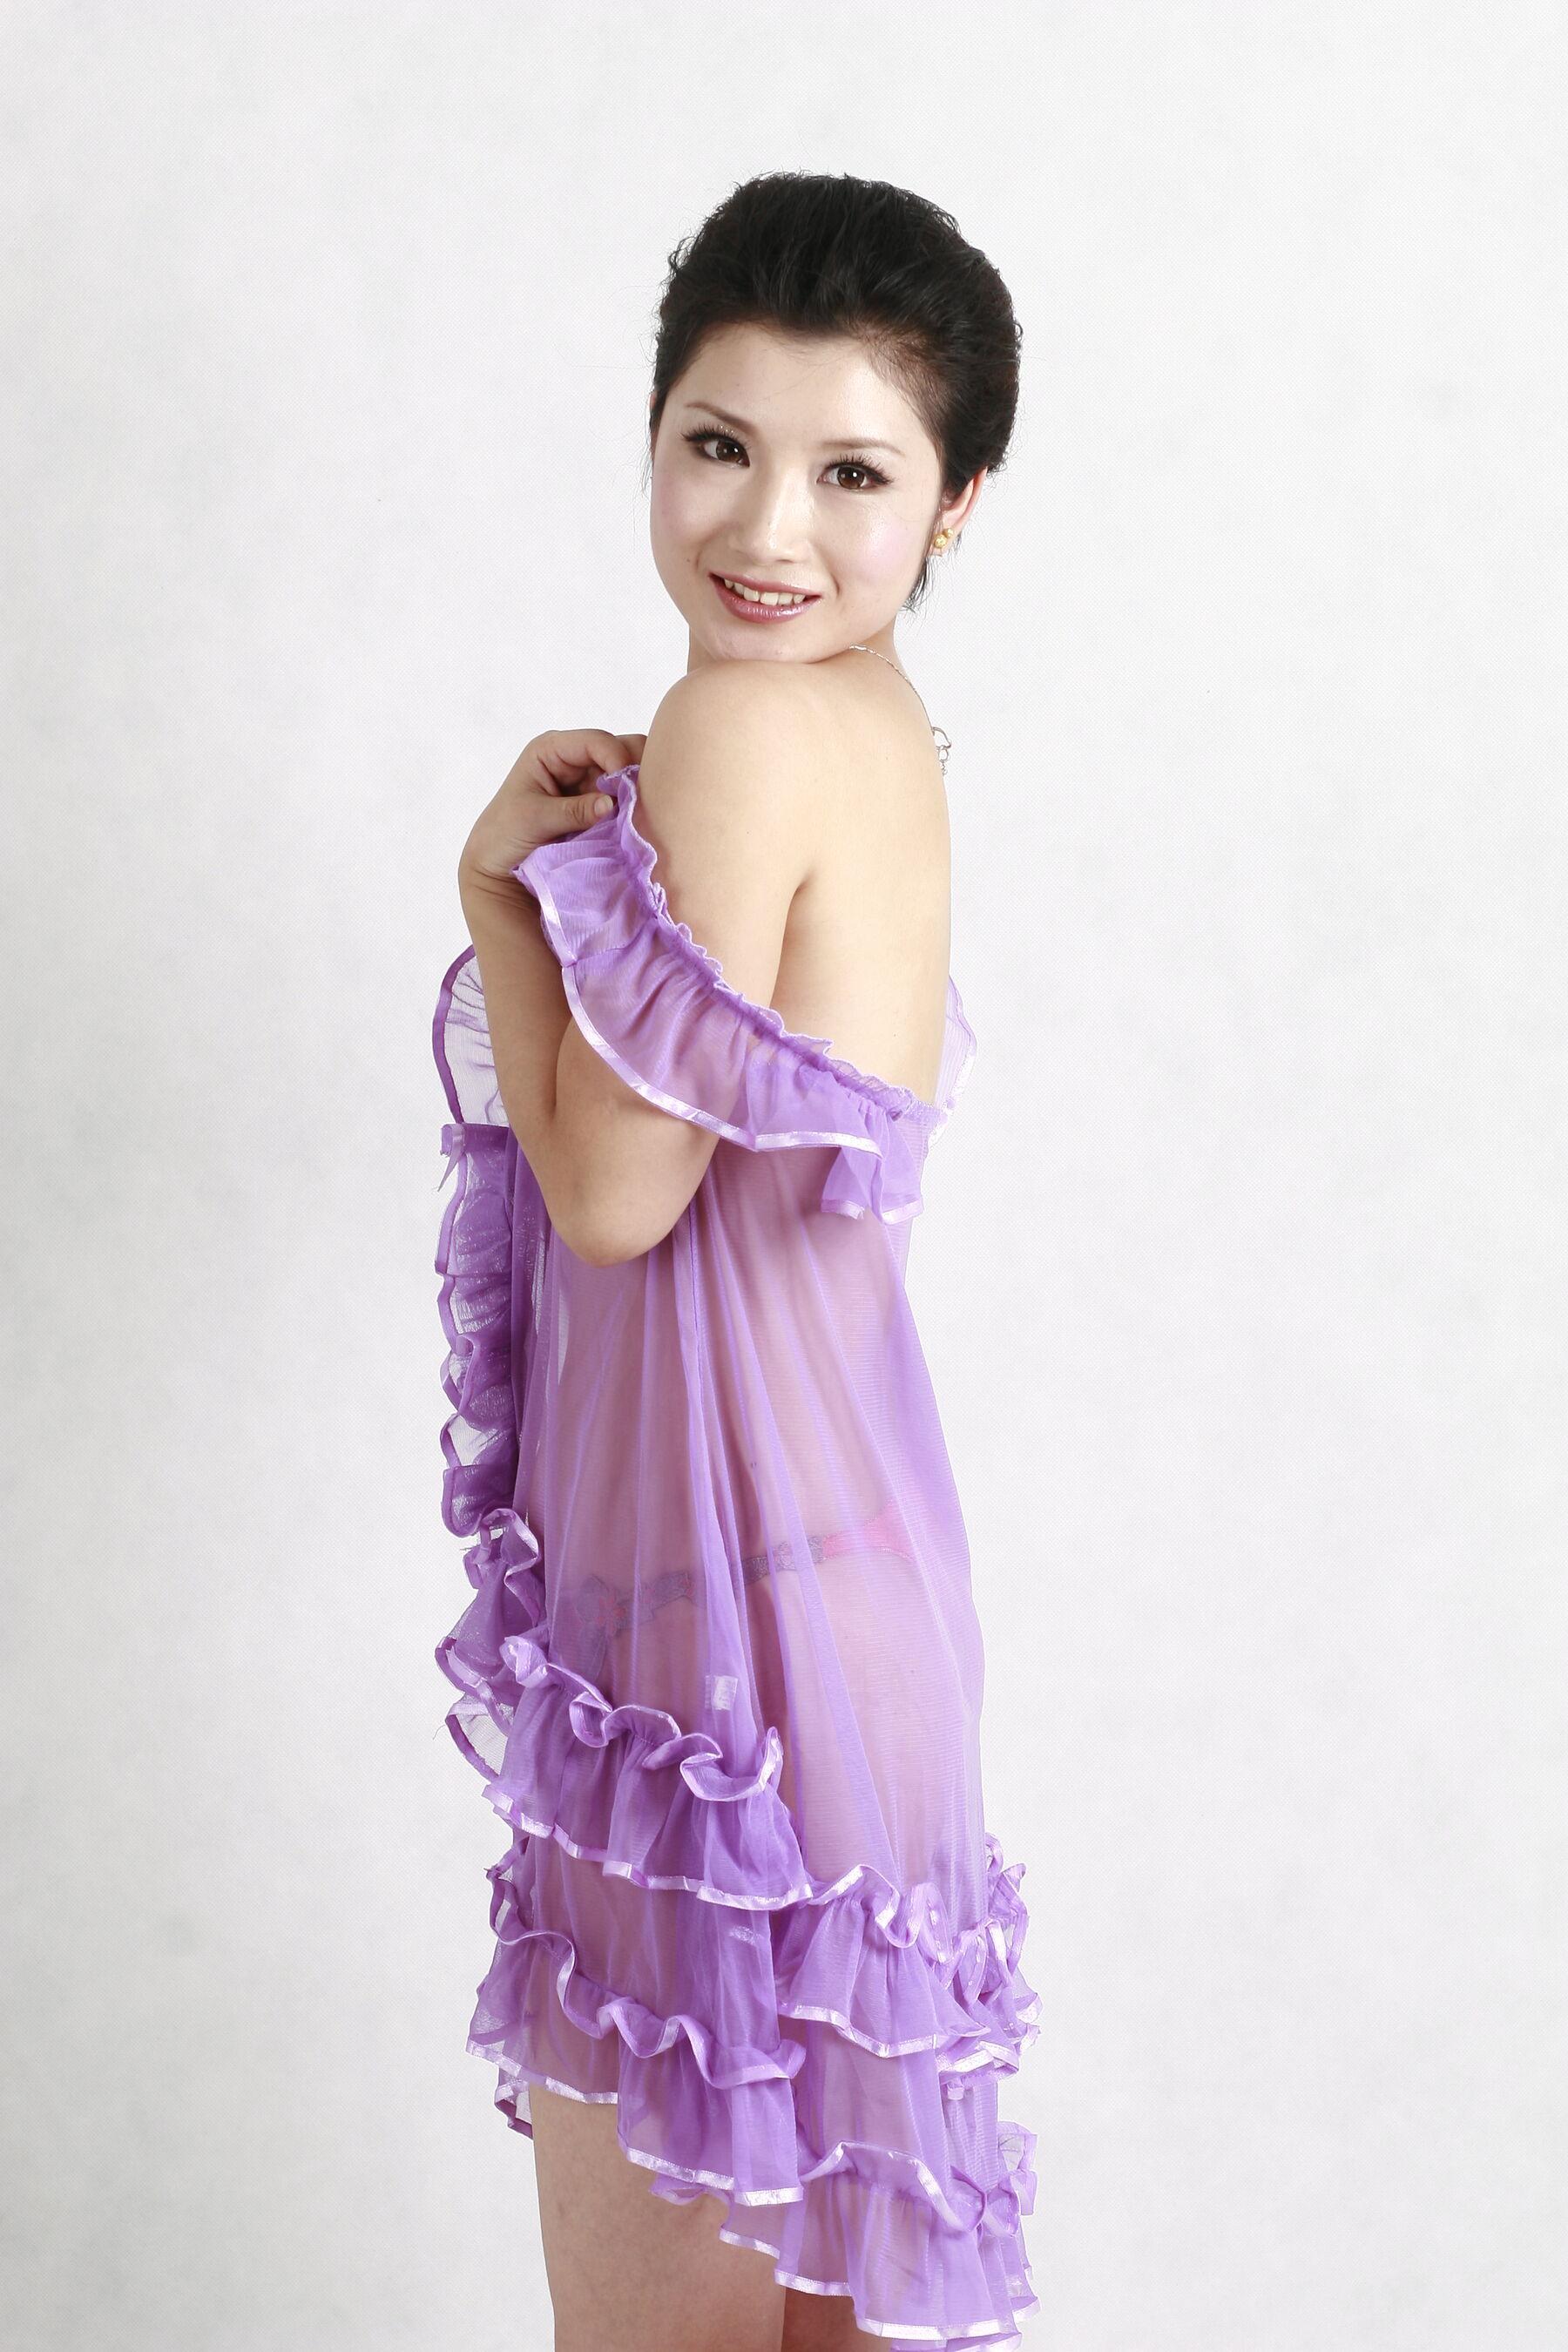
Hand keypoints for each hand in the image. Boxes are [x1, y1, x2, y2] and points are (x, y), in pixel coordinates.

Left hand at [458, 729, 647, 887]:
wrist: (498, 862)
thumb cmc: (504, 833)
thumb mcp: (534, 819)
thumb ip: (573, 811)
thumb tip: (611, 804)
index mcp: (552, 749)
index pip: (597, 742)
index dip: (617, 759)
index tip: (628, 790)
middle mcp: (575, 759)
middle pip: (622, 749)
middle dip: (635, 772)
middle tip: (642, 802)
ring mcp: (590, 781)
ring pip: (631, 774)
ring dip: (638, 792)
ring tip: (641, 814)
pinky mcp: (600, 804)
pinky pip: (627, 799)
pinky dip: (636, 808)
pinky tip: (638, 822)